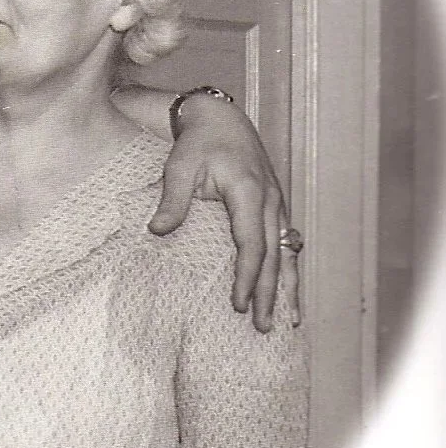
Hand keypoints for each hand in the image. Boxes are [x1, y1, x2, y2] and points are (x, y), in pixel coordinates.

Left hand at [148, 94, 285, 330]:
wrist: (221, 119)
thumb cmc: (197, 142)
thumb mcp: (179, 166)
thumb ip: (173, 199)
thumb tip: (157, 231)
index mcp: (250, 193)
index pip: (250, 245)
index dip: (246, 277)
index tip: (237, 305)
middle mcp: (271, 202)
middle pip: (274, 256)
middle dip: (270, 294)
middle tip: (264, 328)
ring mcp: (278, 205)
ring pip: (287, 253)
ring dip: (287, 288)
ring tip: (290, 322)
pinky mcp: (275, 208)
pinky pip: (285, 245)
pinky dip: (288, 270)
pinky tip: (288, 292)